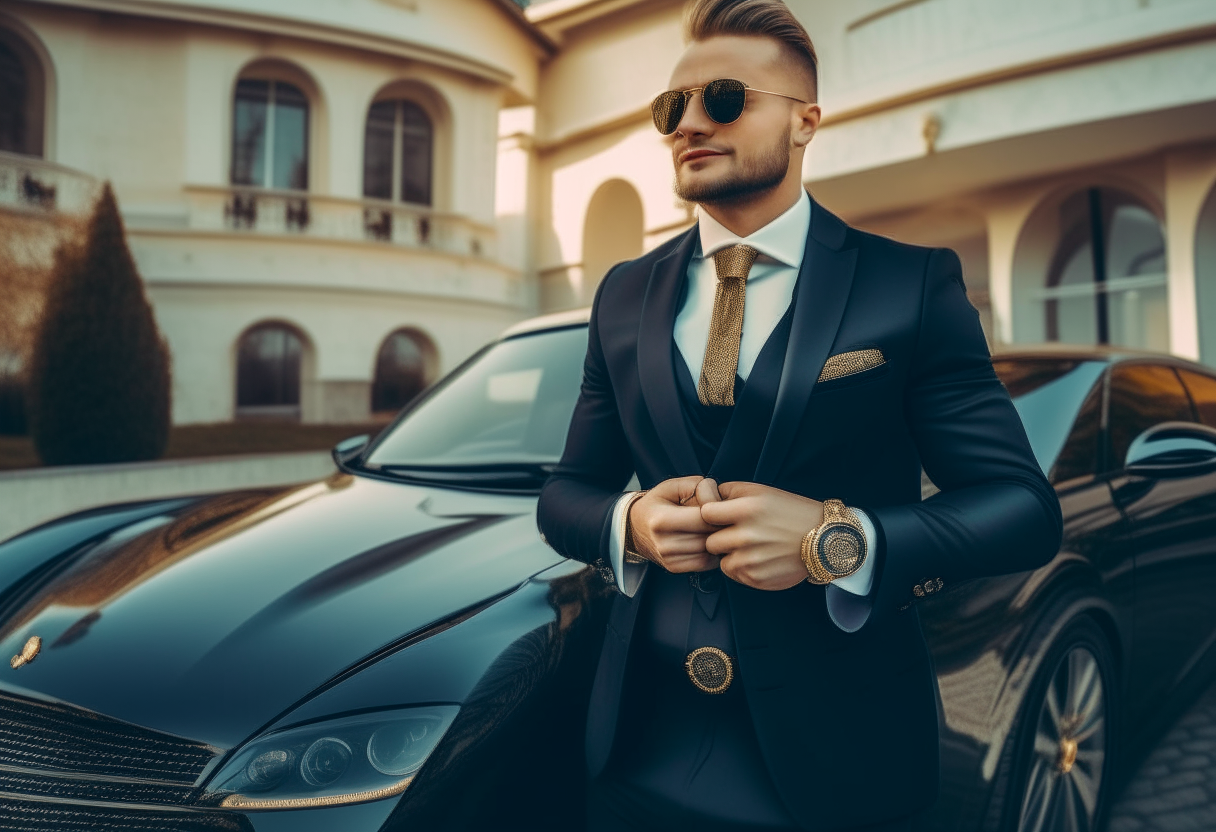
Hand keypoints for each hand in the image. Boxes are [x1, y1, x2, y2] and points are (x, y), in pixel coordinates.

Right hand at [629, 476, 721, 572]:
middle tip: (721, 518)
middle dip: (720, 527)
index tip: (718, 507)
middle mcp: (664, 543)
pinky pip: (705, 563)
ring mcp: (668, 558)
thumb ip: (695, 485)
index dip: (717, 512)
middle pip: (708, 537)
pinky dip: (711, 553)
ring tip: (714, 529)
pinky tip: (706, 541)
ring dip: (717, 541)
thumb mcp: (671, 486)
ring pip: (709, 552)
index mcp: (662, 520)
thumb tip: (717, 497)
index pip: (703, 520)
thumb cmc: (656, 503)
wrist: (633, 527)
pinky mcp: (673, 568)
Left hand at [699, 481, 822, 590]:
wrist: (824, 540)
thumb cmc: (792, 512)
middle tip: (739, 534)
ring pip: (720, 560)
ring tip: (753, 547)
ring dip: (731, 555)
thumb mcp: (762, 491)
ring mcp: (750, 560)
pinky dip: (742, 568)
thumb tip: (706, 498)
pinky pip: (733, 574)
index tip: (719, 517)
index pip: (705, 514)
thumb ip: (730, 492)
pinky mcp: (755, 578)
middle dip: (721, 538)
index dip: (710, 515)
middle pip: (710, 541)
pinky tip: (760, 558)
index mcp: (747, 509)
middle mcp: (746, 536)